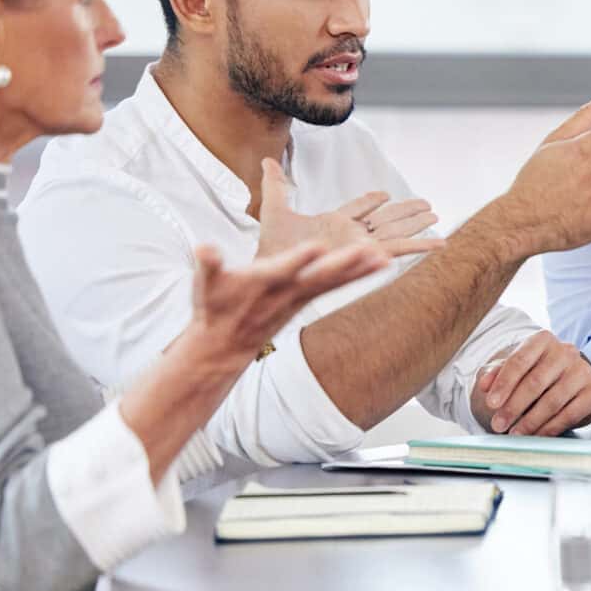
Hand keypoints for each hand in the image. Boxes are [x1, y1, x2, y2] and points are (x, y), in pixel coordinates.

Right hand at [185, 241, 390, 365]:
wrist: (225, 342)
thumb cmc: (214, 306)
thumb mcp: (205, 283)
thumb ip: (208, 263)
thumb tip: (203, 248)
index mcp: (262, 282)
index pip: (283, 269)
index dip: (298, 259)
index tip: (315, 247)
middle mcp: (286, 291)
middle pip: (318, 276)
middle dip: (341, 264)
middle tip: (365, 251)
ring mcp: (300, 296)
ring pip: (335, 281)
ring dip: (360, 270)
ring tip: (386, 258)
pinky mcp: (308, 298)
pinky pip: (339, 285)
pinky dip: (361, 274)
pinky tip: (384, 263)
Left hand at [255, 158, 443, 260]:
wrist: (276, 265)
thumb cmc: (272, 246)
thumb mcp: (274, 210)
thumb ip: (276, 186)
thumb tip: (267, 161)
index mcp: (333, 222)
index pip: (358, 208)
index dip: (371, 200)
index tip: (384, 194)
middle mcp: (351, 234)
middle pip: (385, 219)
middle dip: (406, 211)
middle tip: (426, 203)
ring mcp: (361, 244)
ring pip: (396, 231)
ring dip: (416, 223)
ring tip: (436, 215)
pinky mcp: (368, 254)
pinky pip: (398, 249)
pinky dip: (419, 246)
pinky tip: (438, 243)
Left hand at [471, 331, 590, 434]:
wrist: (570, 382)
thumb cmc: (537, 374)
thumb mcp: (515, 371)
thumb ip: (497, 374)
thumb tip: (484, 385)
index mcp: (544, 340)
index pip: (520, 360)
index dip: (504, 383)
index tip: (490, 403)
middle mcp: (567, 351)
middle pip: (536, 381)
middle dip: (514, 406)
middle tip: (498, 424)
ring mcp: (584, 370)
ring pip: (553, 400)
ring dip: (531, 421)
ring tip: (515, 434)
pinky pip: (571, 413)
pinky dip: (551, 427)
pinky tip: (537, 435)